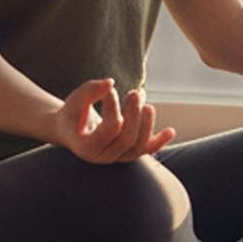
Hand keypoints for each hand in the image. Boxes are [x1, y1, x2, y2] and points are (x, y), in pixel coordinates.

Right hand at [55, 79, 175, 163]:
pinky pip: (146, 151)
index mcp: (85, 147)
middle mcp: (102, 157)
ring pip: (138, 147)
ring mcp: (116, 158)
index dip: (114, 108)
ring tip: (148, 105)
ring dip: (147, 125)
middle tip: (134, 93)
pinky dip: (159, 142)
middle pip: (127, 139)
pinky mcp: (127, 154)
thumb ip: (90, 91)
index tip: (110, 91)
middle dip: (134, 115)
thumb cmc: (73, 113)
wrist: (72, 130)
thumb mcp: (75, 100)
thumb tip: (111, 83)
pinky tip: (171, 131)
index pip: (110, 129)